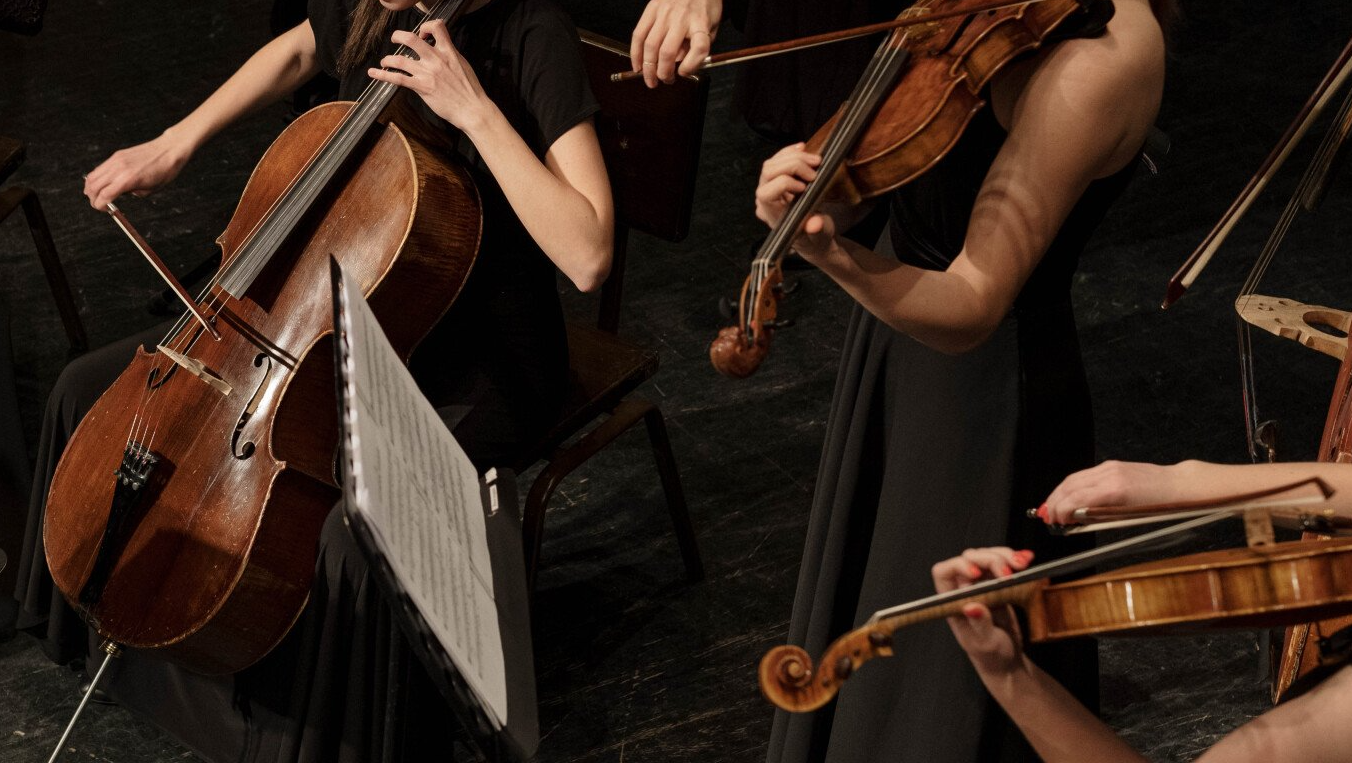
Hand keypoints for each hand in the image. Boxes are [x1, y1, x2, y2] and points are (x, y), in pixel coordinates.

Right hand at [83, 132, 192, 210]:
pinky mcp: (116, 155)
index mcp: (127, 180)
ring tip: (96, 195)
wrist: (169, 150)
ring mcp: (115, 160)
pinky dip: (97, 177)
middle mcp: (118, 169)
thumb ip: (133, 193)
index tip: (104, 209)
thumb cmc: (164, 170)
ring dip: (90, 187)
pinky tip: (102, 183)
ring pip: (92, 176)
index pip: (104, 196)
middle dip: (93, 198)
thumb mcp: (151, 190)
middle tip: (98, 204)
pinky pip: (100, 168)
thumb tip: (120, 194)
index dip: (100, 205)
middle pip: (93, 186)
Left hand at [367, 21, 493, 133]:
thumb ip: (449, 55)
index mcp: (448, 52)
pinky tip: (374, 73)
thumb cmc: (470, 90)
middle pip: (410, 39)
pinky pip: (398, 79)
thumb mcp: (462, 65)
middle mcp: (436, 59)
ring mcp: (428, 73)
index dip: (426, 26)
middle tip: (395, 40)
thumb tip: (440, 49)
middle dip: (398, 36)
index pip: (436, 27)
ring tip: (385, 62)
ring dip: (388, 59)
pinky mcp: (422, 87)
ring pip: (399, 60)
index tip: (423, 34)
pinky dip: (382, 75)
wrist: (473, 109)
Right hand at [629, 0, 721, 87]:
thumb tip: (677, 63)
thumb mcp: (711, 26)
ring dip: (648, 68)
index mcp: (701, 23)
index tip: (684, 73)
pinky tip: (637, 66)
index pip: (699, 48)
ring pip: (650, 46)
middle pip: (667, 52)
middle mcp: (681, 18)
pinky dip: (635, 53)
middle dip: (663, 73)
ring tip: (650, 80)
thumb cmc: (704, 7)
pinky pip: (638, 34)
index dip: (691, 66)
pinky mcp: (650, 10)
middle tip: (665, 81)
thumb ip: (698, 46)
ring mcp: (664, 13)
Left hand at [754, 143, 837, 261]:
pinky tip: (802, 148)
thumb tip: (814, 224)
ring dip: (794, 156)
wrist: (812, 237)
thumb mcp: (819, 237)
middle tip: (816, 168)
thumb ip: (817, 230)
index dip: (784, 184)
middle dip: (794, 165)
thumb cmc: (813, 238)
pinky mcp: (775, 179)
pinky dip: (790, 152)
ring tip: (816, 160)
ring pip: (772, 163)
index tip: (805, 186)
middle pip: (769, 172)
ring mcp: (768, 188)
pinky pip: (777, 160)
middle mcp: (764, 201)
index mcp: (771, 216)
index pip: (766, 194)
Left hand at [931, 547, 1032, 676]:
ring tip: (1023, 563)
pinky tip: (1027, 559)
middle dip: (990, 559)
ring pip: (987, 558)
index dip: (958, 566)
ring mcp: (981, 585)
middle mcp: (963, 590)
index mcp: (951, 602)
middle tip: (1009, 571)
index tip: (977, 574)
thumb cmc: (990, 657)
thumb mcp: (984, 643)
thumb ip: (979, 624)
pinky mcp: (998, 585)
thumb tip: (971, 606)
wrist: (1008, 662)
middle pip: (970, 559)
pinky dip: (1015, 560)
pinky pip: (1003, 565)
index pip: (944, 572)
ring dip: (1005, 556)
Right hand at [1037, 460, 1183, 525]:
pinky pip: (1084, 475)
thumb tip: (1076, 521)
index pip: (1075, 499)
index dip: (1060, 511)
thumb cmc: (1160, 507)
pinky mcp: (1111, 465)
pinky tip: (1068, 496)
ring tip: (1053, 507)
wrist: (1179, 485)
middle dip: (1054, 502)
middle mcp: (1108, 475)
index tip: (1054, 522)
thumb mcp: (1129, 519)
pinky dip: (1071, 486)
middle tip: (1047, 517)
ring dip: (1059, 493)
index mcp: (1114, 491)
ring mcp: (1109, 468)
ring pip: (1073, 478)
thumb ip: (1099, 517)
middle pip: (1069, 486)